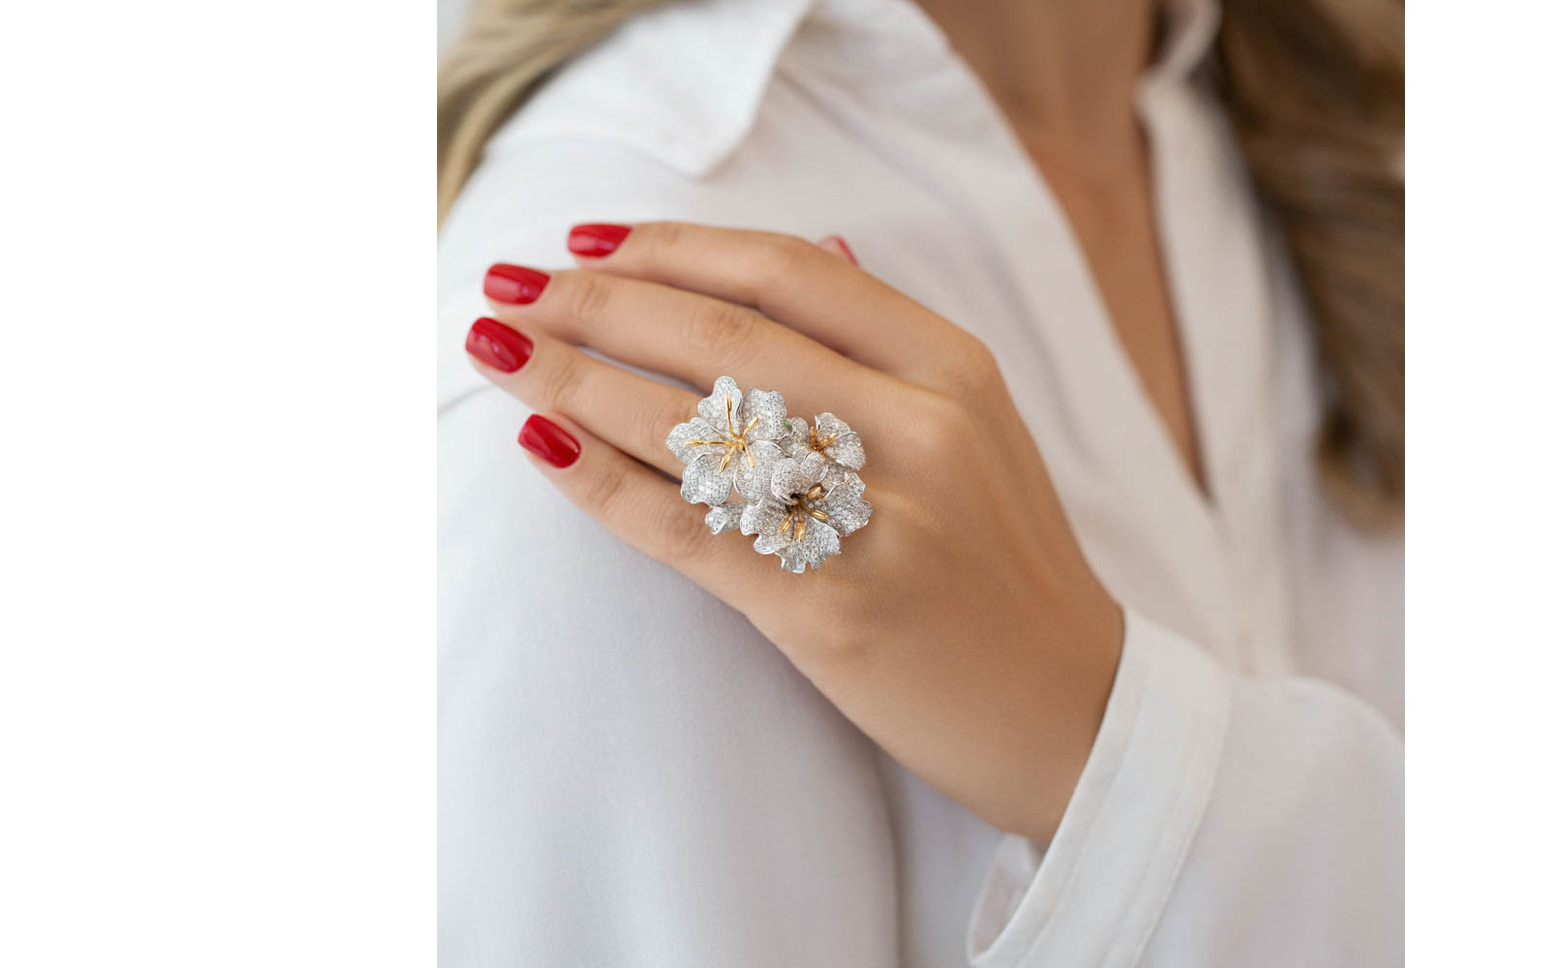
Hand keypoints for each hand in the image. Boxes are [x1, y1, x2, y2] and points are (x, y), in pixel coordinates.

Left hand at [465, 222, 1122, 839]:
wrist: (1068, 710)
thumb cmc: (1004, 564)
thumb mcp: (981, 427)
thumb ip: (893, 342)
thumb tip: (819, 244)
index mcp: (953, 368)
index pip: (786, 272)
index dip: (671, 246)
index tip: (585, 241)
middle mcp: (919, 428)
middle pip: (722, 337)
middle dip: (595, 303)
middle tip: (510, 289)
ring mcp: (877, 520)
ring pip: (692, 425)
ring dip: (572, 379)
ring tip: (498, 352)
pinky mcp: (830, 609)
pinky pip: (686, 528)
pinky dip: (599, 479)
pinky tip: (541, 443)